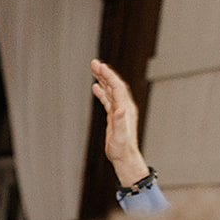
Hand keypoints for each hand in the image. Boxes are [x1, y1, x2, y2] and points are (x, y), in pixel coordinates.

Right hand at [91, 59, 148, 186]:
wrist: (124, 157)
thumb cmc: (121, 148)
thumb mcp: (120, 136)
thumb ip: (120, 122)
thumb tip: (120, 109)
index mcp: (125, 108)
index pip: (116, 87)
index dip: (108, 76)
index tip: (100, 66)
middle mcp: (123, 106)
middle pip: (114, 85)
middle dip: (104, 73)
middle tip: (94, 63)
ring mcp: (119, 110)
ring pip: (110, 90)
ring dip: (103, 79)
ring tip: (94, 69)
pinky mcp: (114, 115)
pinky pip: (108, 99)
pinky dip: (102, 91)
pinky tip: (96, 86)